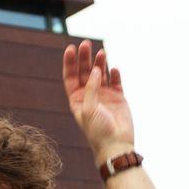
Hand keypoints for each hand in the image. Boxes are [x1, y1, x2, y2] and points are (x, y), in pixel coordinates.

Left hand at [62, 40, 133, 161]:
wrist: (116, 145)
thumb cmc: (98, 131)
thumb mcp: (88, 108)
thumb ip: (91, 88)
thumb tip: (97, 69)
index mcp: (77, 99)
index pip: (70, 77)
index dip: (70, 62)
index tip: (71, 48)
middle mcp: (89, 95)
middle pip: (85, 71)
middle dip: (85, 57)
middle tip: (86, 44)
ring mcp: (104, 95)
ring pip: (101, 73)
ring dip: (100, 62)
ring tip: (102, 53)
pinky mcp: (118, 97)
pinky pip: (116, 81)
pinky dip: (115, 73)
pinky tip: (114, 69)